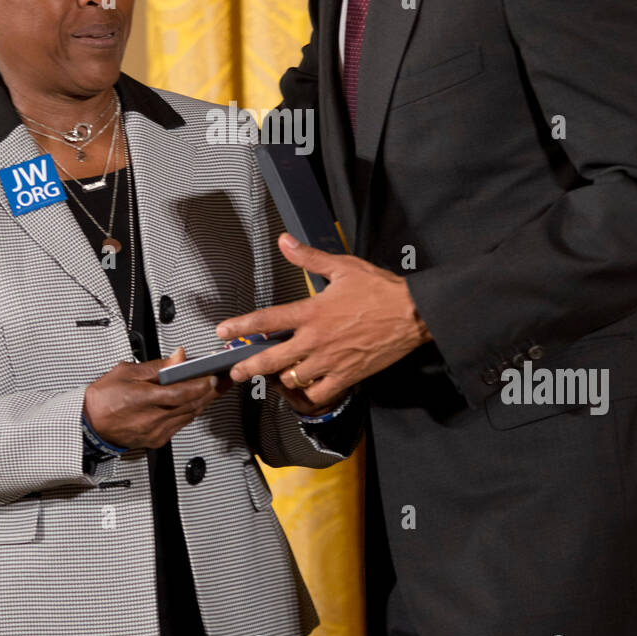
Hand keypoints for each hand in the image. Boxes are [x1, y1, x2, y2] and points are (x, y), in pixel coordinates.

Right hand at [83, 347, 220, 450]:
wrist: (89, 424)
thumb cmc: (103, 398)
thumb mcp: (127, 371)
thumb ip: (157, 366)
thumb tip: (179, 357)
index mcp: (143, 398)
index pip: (181, 393)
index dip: (201, 385)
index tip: (214, 376)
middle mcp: (152, 418)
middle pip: (190, 405)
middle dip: (211, 392)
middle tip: (223, 381)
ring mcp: (155, 432)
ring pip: (189, 416)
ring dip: (203, 402)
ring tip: (214, 389)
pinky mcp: (156, 440)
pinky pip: (180, 425)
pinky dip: (190, 412)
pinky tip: (194, 403)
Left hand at [215, 234, 431, 406]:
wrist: (413, 314)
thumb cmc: (381, 291)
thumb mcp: (343, 267)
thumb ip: (309, 257)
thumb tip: (285, 242)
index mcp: (312, 312)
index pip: (267, 320)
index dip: (240, 326)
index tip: (223, 331)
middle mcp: (316, 340)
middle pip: (271, 359)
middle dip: (248, 366)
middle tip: (237, 370)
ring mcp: (330, 361)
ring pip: (292, 379)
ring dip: (279, 378)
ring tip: (273, 376)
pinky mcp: (347, 376)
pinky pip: (318, 393)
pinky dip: (308, 393)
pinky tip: (304, 388)